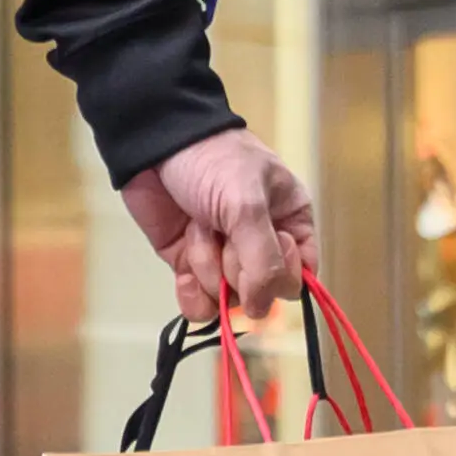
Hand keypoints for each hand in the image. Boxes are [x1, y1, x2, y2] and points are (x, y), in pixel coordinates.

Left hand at [121, 126, 316, 313]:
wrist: (154, 145)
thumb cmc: (213, 161)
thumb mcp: (247, 203)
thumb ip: (263, 259)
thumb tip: (260, 310)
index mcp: (290, 222)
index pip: (300, 275)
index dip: (282, 274)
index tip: (265, 248)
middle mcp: (262, 245)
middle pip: (262, 292)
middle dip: (236, 265)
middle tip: (221, 227)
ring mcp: (224, 258)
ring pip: (229, 299)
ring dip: (208, 270)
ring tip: (198, 229)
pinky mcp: (190, 265)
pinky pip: (201, 306)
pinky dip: (192, 296)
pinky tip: (183, 275)